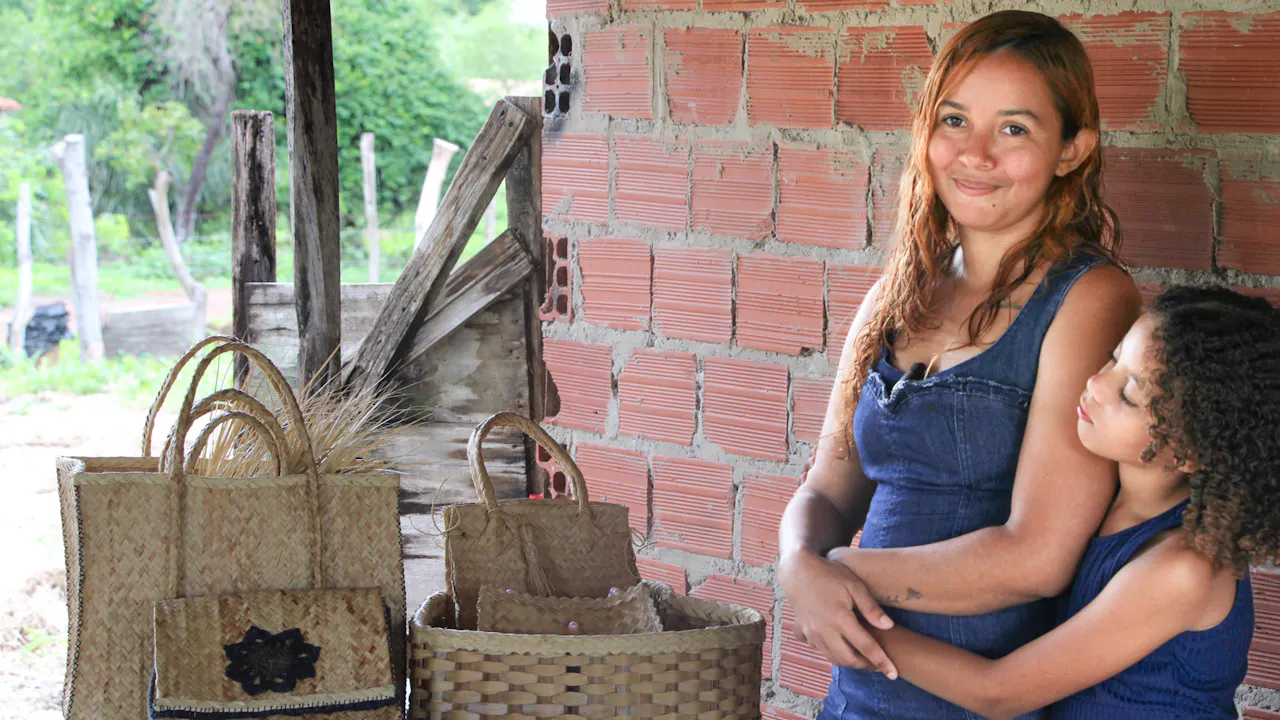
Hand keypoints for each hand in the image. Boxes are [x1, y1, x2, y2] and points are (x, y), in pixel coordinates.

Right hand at [778, 549, 897, 677]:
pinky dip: (832, 652)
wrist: (798, 571)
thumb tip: (889, 627)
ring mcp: (811, 634)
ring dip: (849, 661)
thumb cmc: (830, 575)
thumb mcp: (854, 586)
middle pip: (848, 659)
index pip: (866, 646)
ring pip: (833, 659)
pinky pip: (820, 650)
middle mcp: (824, 631)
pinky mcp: (803, 634)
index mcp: (840, 618)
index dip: (882, 661)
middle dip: (865, 665)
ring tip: (861, 655)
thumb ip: (871, 608)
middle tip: (877, 662)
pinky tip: (838, 643)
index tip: (893, 674)